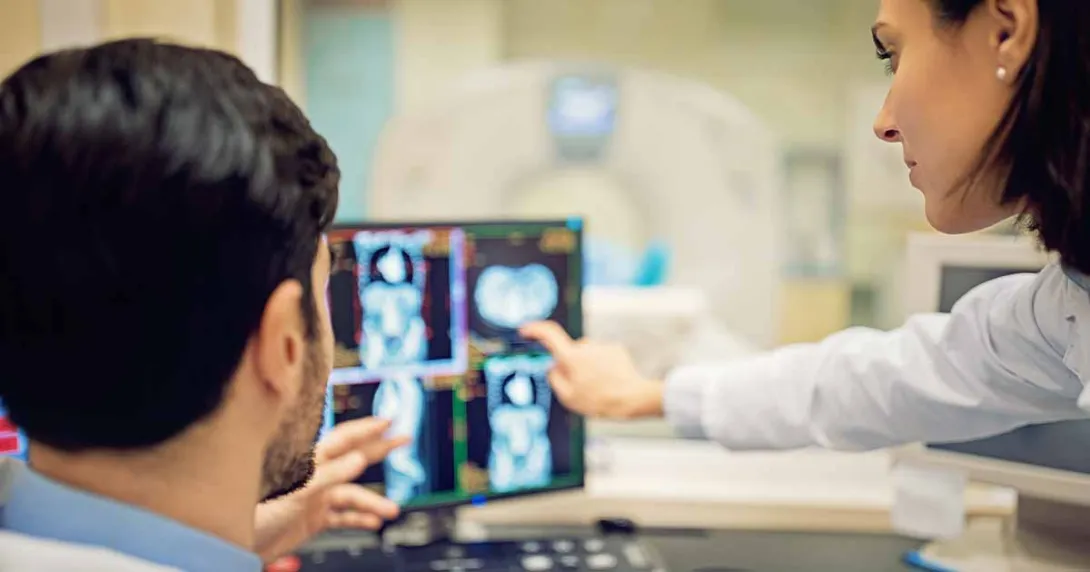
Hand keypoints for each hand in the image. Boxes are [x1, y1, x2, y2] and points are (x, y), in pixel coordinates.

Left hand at [253, 417, 409, 561]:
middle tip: (404, 439)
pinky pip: (342, 516)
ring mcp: (315, 497)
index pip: (343, 439)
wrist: (238, 545)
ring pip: (351, 495)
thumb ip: (329, 475)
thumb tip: (359, 460)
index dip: (367, 429)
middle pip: (354, 458)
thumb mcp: (296, 491)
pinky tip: (373, 522)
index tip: (388, 422)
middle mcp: (315, 476)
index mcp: (310, 462)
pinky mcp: (313, 518)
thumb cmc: (258, 514)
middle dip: (379, 449)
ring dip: (372, 502)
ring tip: (390, 510)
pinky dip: (358, 518)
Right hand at [519, 321, 663, 418]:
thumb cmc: (599, 400)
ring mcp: (601, 346)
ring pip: (587, 355)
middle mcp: (585, 346)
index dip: (535, 329)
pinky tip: (610, 381)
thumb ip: (554, 379)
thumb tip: (552, 367)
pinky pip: (601, 356)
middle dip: (570, 365)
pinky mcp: (615, 349)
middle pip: (570, 351)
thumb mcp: (568, 397)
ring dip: (588, 367)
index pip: (549, 334)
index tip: (525, 330)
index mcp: (571, 357)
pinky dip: (602, 367)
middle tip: (580, 387)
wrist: (632, 398)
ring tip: (599, 387)